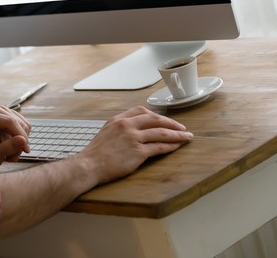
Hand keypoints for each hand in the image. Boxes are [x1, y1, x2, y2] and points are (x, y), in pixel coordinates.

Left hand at [0, 104, 31, 168]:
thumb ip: (8, 148)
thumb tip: (23, 140)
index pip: (10, 122)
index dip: (20, 135)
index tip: (26, 150)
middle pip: (18, 123)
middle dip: (20, 141)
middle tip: (12, 158)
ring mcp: (2, 110)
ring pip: (24, 125)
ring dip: (21, 142)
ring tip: (10, 154)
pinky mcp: (10, 114)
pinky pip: (25, 125)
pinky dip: (22, 138)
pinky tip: (12, 146)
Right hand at [76, 106, 192, 184]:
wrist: (89, 165)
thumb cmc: (96, 153)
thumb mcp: (106, 132)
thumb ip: (120, 128)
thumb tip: (135, 129)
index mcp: (118, 119)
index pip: (142, 111)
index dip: (157, 115)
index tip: (166, 120)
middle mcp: (127, 125)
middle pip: (155, 119)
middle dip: (172, 123)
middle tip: (183, 128)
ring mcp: (132, 138)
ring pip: (160, 133)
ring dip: (177, 135)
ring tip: (187, 137)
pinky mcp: (137, 152)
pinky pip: (158, 147)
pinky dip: (170, 146)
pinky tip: (177, 147)